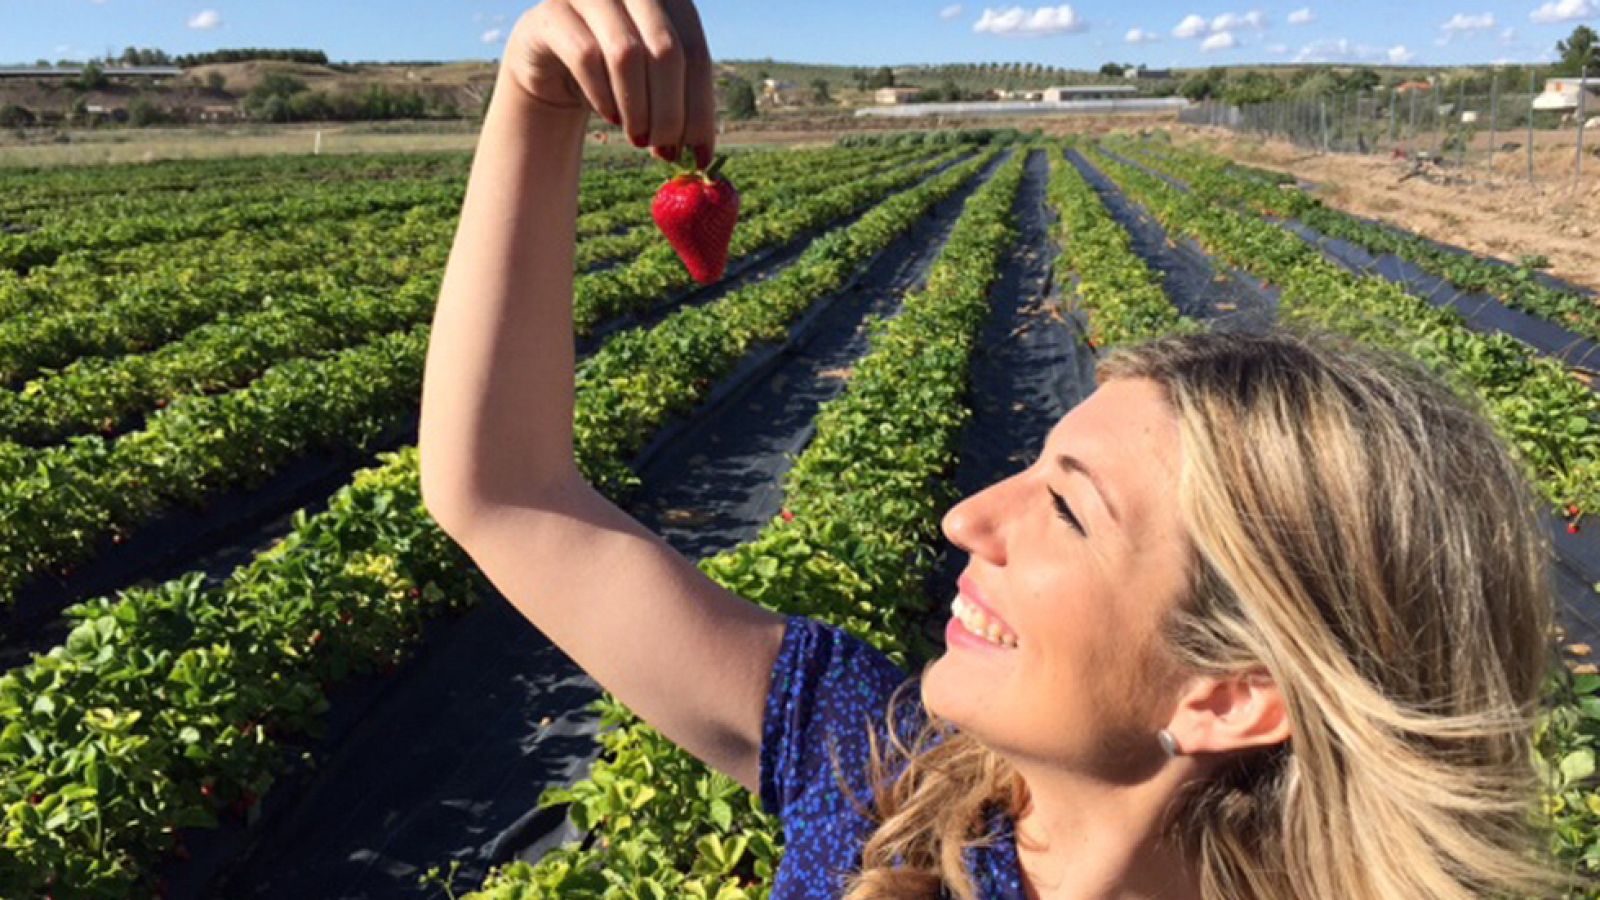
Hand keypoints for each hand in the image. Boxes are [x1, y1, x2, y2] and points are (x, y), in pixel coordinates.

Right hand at [504, 0, 716, 164]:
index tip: (700, 155)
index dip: (700, 109)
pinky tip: (610, 118)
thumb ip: (681, 105)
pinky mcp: (552, 14)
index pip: (696, 53)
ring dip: (636, 109)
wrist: (554, 63)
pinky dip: (602, 96)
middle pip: (667, 52)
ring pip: (627, 53)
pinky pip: (585, 56)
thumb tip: (702, 152)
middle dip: (669, 112)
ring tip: (638, 138)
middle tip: (665, 150)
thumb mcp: (655, 86)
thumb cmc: (615, 76)